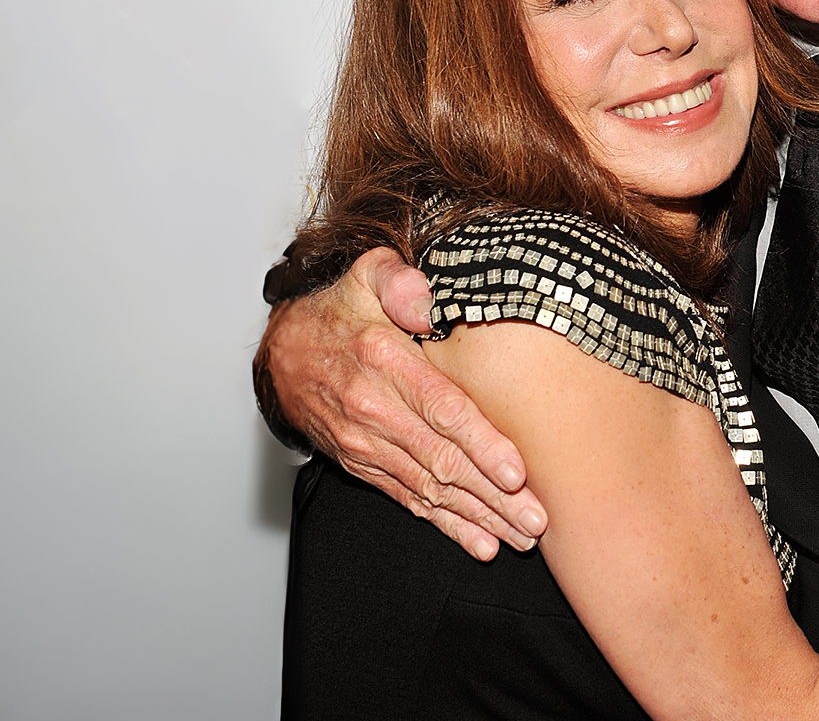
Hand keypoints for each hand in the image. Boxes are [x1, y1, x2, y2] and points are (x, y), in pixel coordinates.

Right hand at [256, 247, 548, 558]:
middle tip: (535, 521)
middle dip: (493, 496)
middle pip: (443, 460)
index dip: (481, 443)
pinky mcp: (364, 465)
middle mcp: (374, 409)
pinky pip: (408, 499)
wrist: (282, 354)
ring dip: (477, 517)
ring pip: (430, 488)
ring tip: (519, 538)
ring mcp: (367, 443)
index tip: (516, 472)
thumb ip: (399, 281)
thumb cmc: (339, 312)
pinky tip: (479, 543)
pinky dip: (445, 525)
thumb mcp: (367, 276)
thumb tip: (428, 302)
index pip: (440, 409)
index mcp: (382, 360)